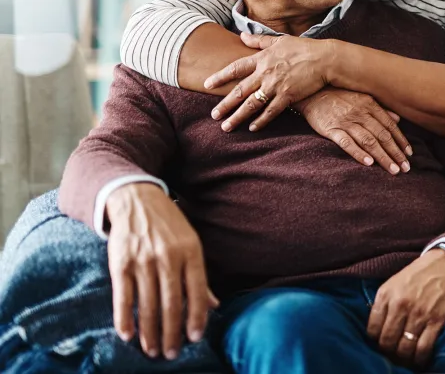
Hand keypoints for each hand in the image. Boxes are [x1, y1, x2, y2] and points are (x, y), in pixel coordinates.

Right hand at [106, 183, 218, 359]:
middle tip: (171, 354)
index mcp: (191, 251)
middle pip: (171, 303)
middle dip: (172, 332)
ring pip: (147, 304)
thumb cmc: (169, 225)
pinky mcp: (120, 262)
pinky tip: (128, 335)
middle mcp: (168, 257)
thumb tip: (214, 306)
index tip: (195, 338)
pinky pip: (123, 296)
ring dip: (149, 332)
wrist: (137, 199)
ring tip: (152, 350)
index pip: (197, 291)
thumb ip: (199, 276)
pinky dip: (124, 318)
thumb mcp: (191, 243)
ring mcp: (143, 260)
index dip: (197, 317)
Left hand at [205, 33, 332, 131]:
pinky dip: (261, 121)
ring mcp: (276, 86)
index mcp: (262, 58)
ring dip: (237, 117)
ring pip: (252, 104)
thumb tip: (242, 35)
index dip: (220, 76)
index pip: (235, 68)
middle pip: (240, 91)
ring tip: (226, 126)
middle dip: (225, 104)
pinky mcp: (288, 96)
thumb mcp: (279, 40)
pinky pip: (271, 111)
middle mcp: (265, 73)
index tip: (207, 84)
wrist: (324, 59)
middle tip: (213, 115)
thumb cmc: (303, 48)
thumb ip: (259, 40)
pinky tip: (252, 128)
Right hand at [295, 88, 411, 174]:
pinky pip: (347, 142)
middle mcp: (360, 113)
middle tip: (406, 168)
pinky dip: (358, 153)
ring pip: (369, 141)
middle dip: (396, 153)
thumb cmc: (338, 96)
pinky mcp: (331, 129)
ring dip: (383, 156)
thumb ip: (380, 109)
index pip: (390, 126)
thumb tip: (398, 119)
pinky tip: (368, 163)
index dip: (401, 141)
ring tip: (393, 170)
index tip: (409, 154)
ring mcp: (346, 122)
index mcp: (370, 105)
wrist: (311, 92)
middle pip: (382, 136)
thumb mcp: (361, 97)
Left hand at [367, 249, 444, 368]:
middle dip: (388, 351)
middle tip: (393, 352)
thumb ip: (383, 303)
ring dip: (404, 357)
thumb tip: (376, 327)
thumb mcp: (393, 282)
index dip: (375, 340)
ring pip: (404, 348)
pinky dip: (420, 359)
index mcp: (386, 294)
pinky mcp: (436, 321)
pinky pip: (424, 348)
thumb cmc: (417, 274)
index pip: (372, 329)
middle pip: (387, 342)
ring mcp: (418, 314)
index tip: (381, 342)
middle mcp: (400, 305)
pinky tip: (419, 359)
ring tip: (405, 357)